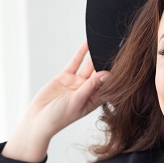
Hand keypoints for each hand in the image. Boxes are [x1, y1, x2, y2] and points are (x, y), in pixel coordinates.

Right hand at [2, 41, 109, 161]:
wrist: (38, 119)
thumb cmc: (59, 117)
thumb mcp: (77, 101)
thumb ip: (91, 86)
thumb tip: (106, 74)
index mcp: (94, 100)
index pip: (108, 85)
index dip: (115, 75)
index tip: (125, 63)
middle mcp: (87, 90)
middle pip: (99, 74)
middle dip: (106, 63)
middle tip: (116, 49)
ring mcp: (76, 83)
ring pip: (88, 66)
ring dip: (95, 56)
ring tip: (103, 43)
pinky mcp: (65, 77)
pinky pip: (75, 62)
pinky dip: (81, 53)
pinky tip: (88, 44)